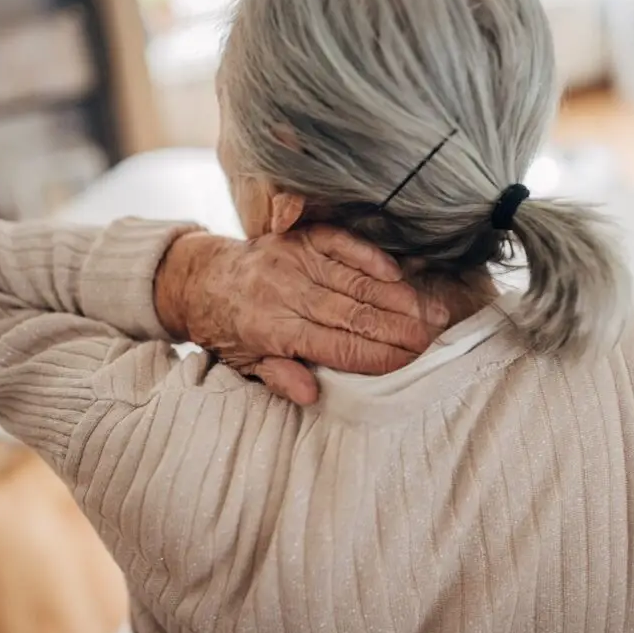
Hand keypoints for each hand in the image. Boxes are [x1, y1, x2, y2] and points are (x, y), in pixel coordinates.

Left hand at [154, 226, 448, 404]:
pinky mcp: (298, 238)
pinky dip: (369, 258)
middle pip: (354, 314)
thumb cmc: (227, 329)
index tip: (411, 362)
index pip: (338, 347)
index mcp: (272, 329)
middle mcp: (285, 292)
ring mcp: (292, 260)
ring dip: (397, 297)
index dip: (378, 356)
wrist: (197, 278)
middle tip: (436, 338)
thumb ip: (278, 377)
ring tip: (431, 311)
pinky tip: (396, 273)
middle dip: (400, 328)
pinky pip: (340, 244)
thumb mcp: (243, 365)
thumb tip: (311, 394)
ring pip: (354, 281)